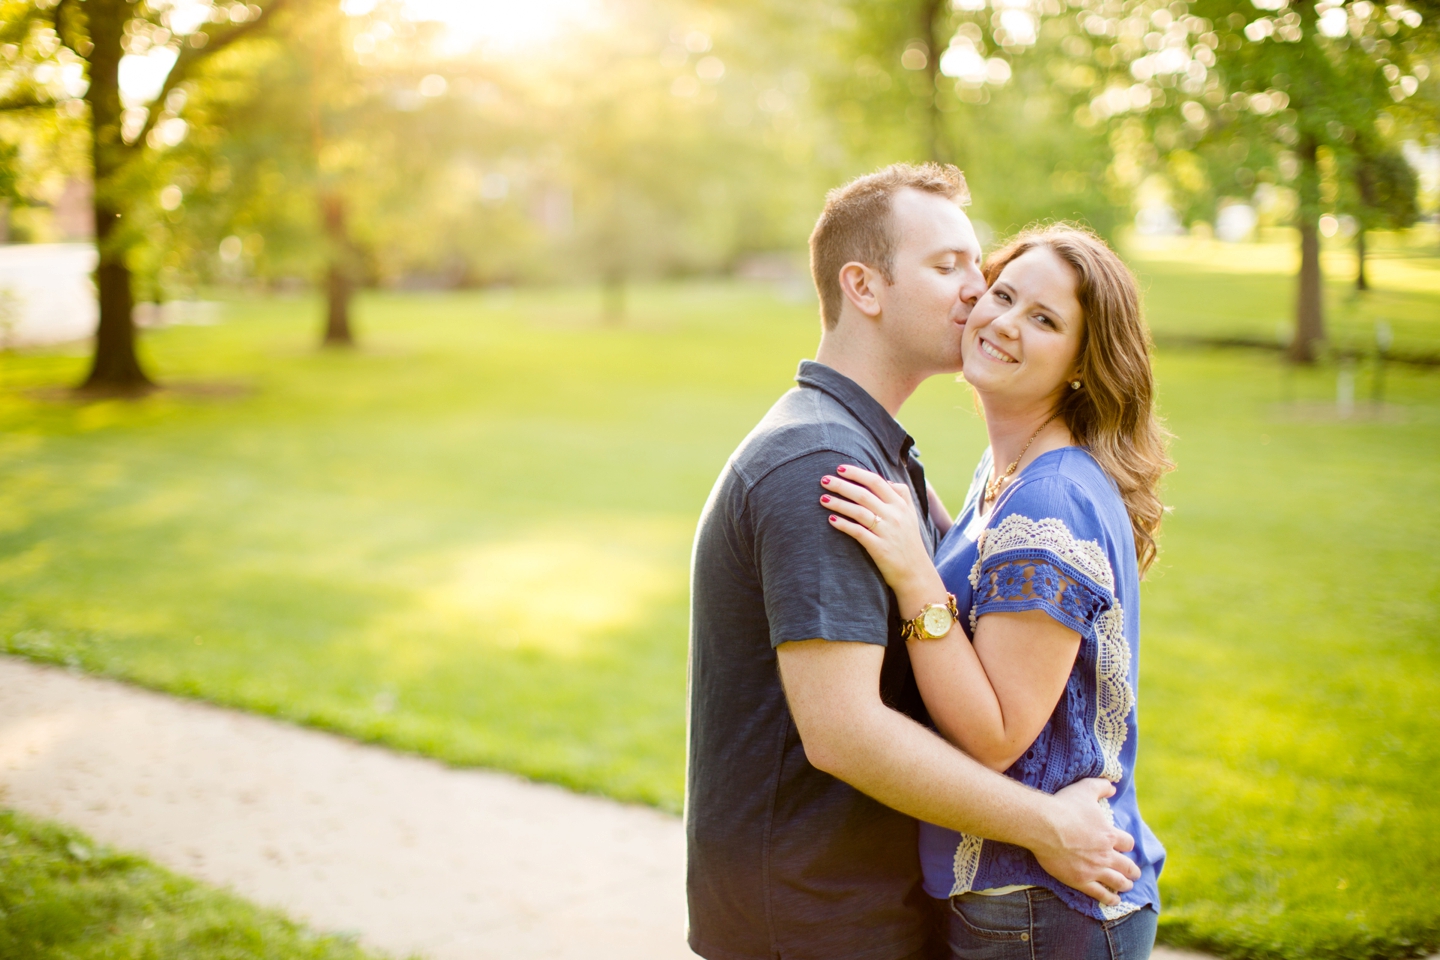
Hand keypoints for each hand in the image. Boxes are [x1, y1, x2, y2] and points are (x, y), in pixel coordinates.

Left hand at [821, 465, 941, 608]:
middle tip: (824, 479)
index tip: (840, 468)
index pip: (877, 482)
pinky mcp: (880, 548)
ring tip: (822, 498)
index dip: (857, 473)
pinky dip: (844, 524)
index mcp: (901, 505)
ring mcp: (887, 531)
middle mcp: (894, 515)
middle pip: (864, 494)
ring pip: (859, 511)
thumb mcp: (911, 515)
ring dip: (839, 503)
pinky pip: (858, 532)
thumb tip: (887, 480)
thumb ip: (902, 495)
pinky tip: (831, 519)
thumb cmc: (909, 542)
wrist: (916, 573)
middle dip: (842, 485)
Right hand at [1030, 778, 1140, 905]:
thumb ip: (1101, 786)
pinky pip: (1100, 893)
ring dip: (1124, 884)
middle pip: (1127, 865)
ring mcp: (1094, 869)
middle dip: (1132, 870)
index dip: (1127, 844)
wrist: (1044, 826)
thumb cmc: (1064, 806)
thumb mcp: (1085, 789)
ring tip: (1127, 886)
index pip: (1127, 843)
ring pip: (1117, 881)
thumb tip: (1112, 786)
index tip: (1126, 846)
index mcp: (1109, 834)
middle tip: (1134, 873)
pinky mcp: (1081, 880)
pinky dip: (1110, 898)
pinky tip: (1114, 900)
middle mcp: (1106, 854)